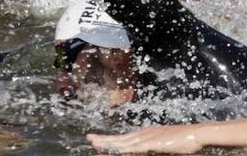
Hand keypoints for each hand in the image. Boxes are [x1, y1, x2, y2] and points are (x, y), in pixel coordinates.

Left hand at [88, 125, 204, 153]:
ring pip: (125, 142)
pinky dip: (126, 148)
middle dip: (104, 140)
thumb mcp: (163, 145)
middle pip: (120, 139)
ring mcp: (148, 138)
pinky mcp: (154, 143)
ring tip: (96, 143)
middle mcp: (143, 134)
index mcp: (144, 135)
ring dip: (110, 143)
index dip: (109, 139)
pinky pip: (137, 147)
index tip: (97, 140)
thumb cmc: (182, 141)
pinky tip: (117, 149)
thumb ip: (152, 149)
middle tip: (90, 139)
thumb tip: (142, 151)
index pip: (123, 138)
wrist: (195, 134)